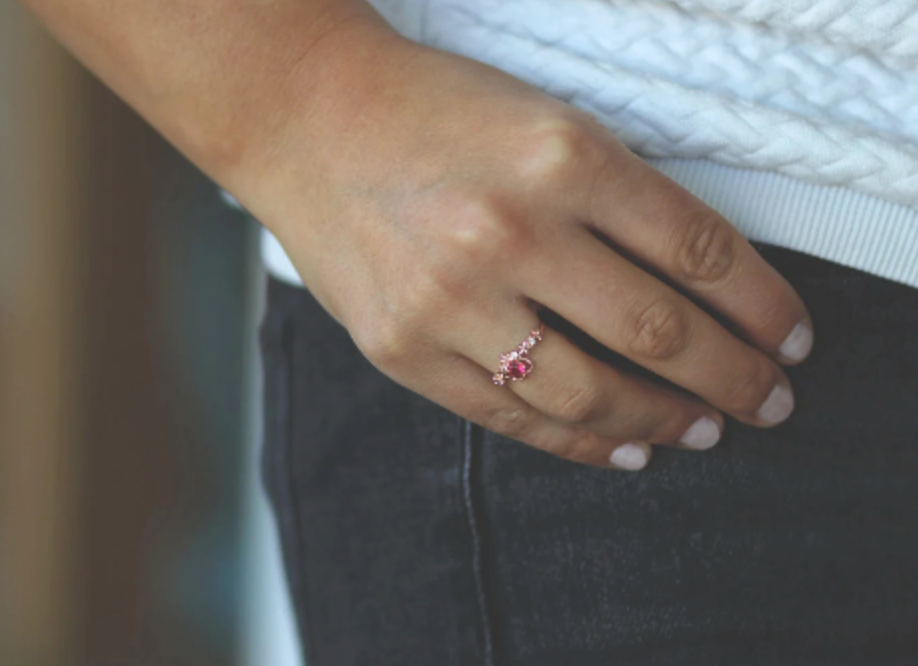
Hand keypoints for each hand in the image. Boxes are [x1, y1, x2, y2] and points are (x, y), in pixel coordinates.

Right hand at [252, 25, 812, 470]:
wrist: (307, 120)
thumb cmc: (434, 112)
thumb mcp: (547, 123)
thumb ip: (620, 199)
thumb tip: (699, 290)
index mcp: (561, 156)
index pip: (698, 249)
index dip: (763, 306)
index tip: (790, 338)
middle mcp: (508, 230)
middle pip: (658, 331)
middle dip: (734, 377)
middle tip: (770, 401)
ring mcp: (449, 299)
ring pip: (589, 392)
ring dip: (663, 421)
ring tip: (703, 431)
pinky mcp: (402, 349)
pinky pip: (510, 418)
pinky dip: (579, 442)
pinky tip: (623, 450)